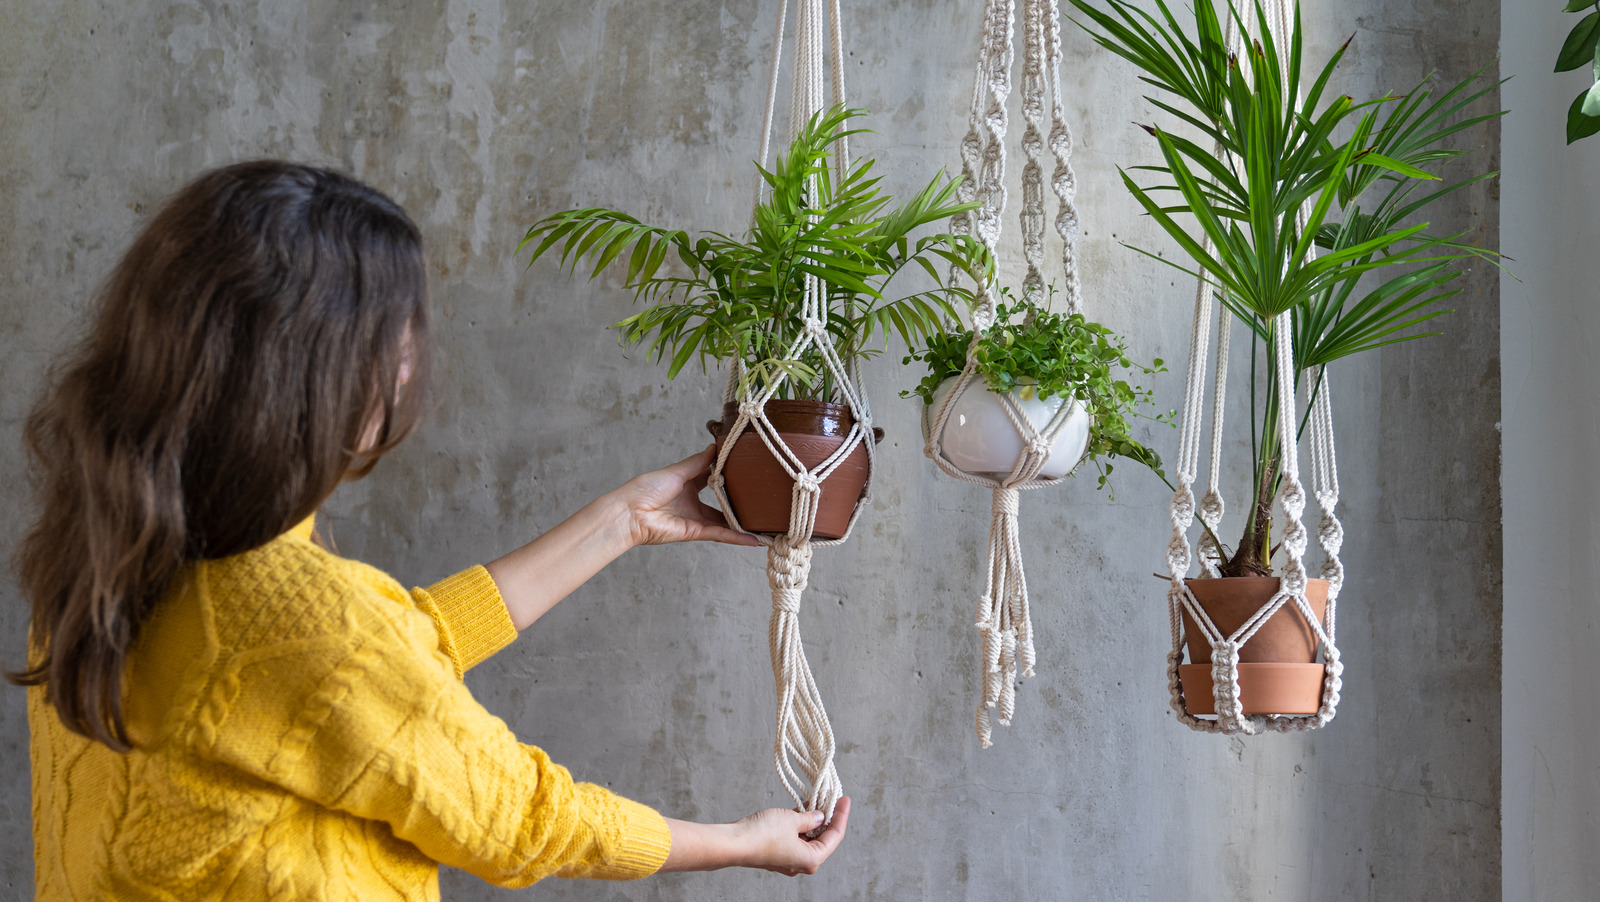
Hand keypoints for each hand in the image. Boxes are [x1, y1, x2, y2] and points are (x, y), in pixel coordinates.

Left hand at [617, 446, 759, 547]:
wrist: (630, 513)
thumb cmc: (646, 488)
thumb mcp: (677, 471)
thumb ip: (698, 463)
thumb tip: (714, 448)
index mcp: (687, 483)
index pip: (712, 478)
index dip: (728, 475)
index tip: (746, 469)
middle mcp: (693, 501)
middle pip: (722, 502)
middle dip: (740, 503)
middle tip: (763, 499)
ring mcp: (695, 518)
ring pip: (725, 521)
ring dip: (743, 524)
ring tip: (765, 524)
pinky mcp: (695, 532)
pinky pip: (720, 534)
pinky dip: (737, 538)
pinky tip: (755, 540)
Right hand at [732, 797, 851, 875]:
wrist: (734, 842)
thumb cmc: (762, 834)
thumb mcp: (792, 820)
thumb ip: (810, 818)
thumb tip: (820, 816)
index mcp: (811, 859)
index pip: (835, 836)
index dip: (841, 815)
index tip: (844, 799)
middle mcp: (802, 863)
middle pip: (823, 839)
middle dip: (828, 818)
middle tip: (832, 797)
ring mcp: (789, 859)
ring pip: (808, 838)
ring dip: (813, 820)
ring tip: (817, 799)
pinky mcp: (777, 853)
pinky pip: (795, 838)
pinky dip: (800, 824)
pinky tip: (801, 808)